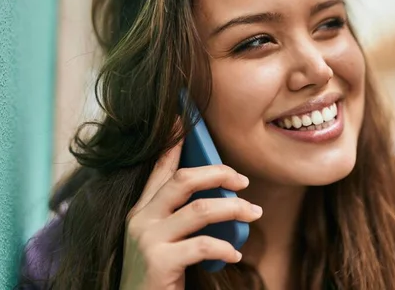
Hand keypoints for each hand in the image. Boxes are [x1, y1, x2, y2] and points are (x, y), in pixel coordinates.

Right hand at [119, 142, 261, 289]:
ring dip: (234, 209)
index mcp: (141, 210)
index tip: (184, 120)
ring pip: (200, 209)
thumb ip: (181, 216)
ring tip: (253, 213)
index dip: (173, 144)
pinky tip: (235, 254)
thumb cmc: (157, 275)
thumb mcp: (164, 240)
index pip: (159, 169)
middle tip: (243, 182)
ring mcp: (147, 240)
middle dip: (218, 174)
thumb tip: (220, 193)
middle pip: (184, 180)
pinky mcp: (158, 262)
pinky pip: (203, 246)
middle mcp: (140, 219)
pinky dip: (225, 248)